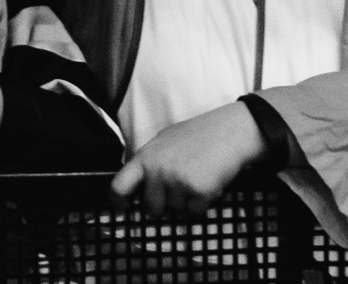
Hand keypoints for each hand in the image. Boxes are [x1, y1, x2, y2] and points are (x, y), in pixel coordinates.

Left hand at [111, 101, 271, 220]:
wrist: (230, 132)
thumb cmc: (199, 135)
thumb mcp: (165, 141)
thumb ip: (150, 162)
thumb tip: (138, 184)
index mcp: (145, 157)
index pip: (119, 186)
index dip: (117, 202)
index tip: (123, 208)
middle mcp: (158, 170)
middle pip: (151, 209)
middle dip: (164, 206)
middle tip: (178, 190)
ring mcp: (178, 181)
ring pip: (176, 212)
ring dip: (186, 203)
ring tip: (196, 179)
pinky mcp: (198, 192)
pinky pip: (194, 214)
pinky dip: (201, 206)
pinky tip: (207, 186)